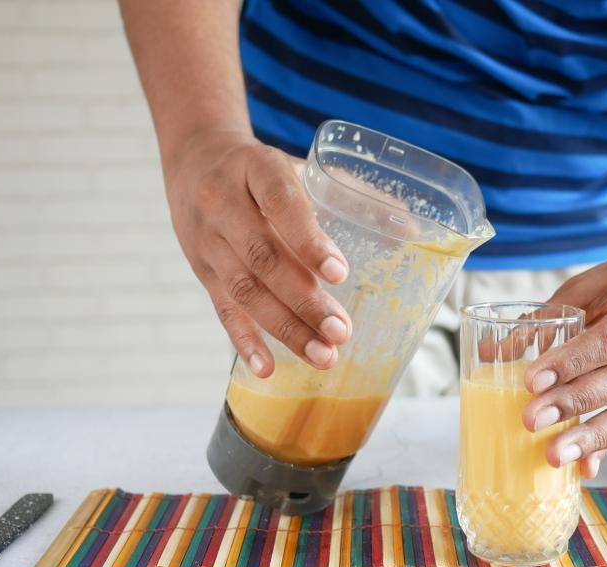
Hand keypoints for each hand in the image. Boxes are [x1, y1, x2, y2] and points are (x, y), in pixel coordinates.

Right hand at [163, 129, 352, 376]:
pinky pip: (222, 310)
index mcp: (256, 169)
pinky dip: (245, 342)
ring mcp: (208, 241)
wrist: (194, 159)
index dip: (309, 240)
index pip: (281, 203)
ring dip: (285, 328)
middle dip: (304, 299)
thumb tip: (412, 230)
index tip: (339, 273)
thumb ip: (349, 193)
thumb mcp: (298, 166)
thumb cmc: (261, 170)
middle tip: (341, 331)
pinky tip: (267, 368)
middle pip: (264, 257)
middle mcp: (224, 204)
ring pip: (245, 289)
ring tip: (323, 355)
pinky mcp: (202, 272)